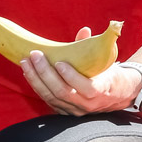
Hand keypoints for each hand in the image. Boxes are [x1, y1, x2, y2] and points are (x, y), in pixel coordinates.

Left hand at [22, 32, 141, 115]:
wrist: (116, 94)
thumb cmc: (108, 73)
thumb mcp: (105, 61)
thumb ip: (93, 46)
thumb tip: (84, 30)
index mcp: (101, 90)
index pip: (87, 88)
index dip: (71, 77)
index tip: (59, 63)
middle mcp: (88, 104)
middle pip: (63, 92)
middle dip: (45, 73)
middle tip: (35, 55)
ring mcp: (75, 110)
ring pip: (52, 97)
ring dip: (36, 79)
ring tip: (26, 62)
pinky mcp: (65, 111)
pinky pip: (48, 100)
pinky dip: (37, 86)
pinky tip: (28, 73)